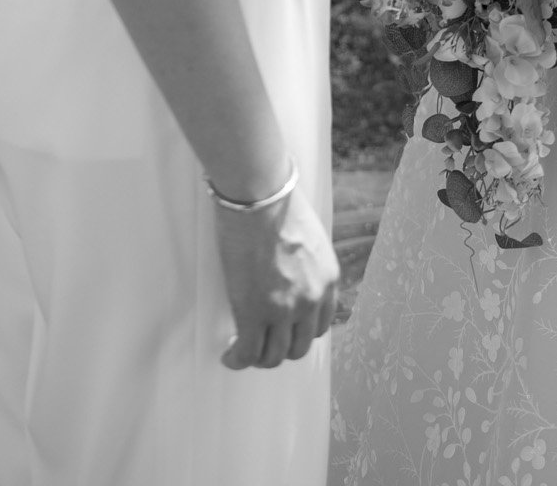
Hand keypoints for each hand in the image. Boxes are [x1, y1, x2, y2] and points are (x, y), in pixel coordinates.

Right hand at [215, 182, 339, 368]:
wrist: (259, 196)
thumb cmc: (277, 203)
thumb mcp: (307, 237)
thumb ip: (305, 262)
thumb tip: (289, 271)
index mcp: (327, 279)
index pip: (320, 325)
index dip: (299, 332)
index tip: (284, 330)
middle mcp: (311, 300)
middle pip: (298, 347)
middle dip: (279, 348)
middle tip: (261, 340)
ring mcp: (284, 310)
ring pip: (273, 355)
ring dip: (257, 356)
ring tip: (242, 349)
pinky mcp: (253, 313)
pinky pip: (246, 353)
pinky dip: (237, 359)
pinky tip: (228, 355)